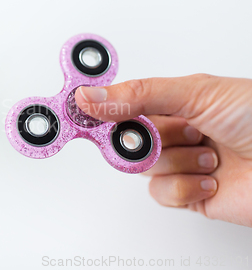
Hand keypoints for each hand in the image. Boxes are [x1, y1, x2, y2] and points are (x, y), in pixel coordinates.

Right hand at [75, 74, 251, 226]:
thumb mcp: (196, 92)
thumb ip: (139, 94)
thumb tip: (92, 95)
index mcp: (173, 101)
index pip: (122, 102)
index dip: (100, 107)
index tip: (78, 107)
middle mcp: (175, 131)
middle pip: (127, 139)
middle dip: (147, 138)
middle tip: (163, 132)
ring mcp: (182, 163)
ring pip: (144, 168)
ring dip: (177, 161)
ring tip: (207, 152)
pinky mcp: (189, 195)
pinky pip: (161, 193)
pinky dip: (185, 188)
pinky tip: (210, 177)